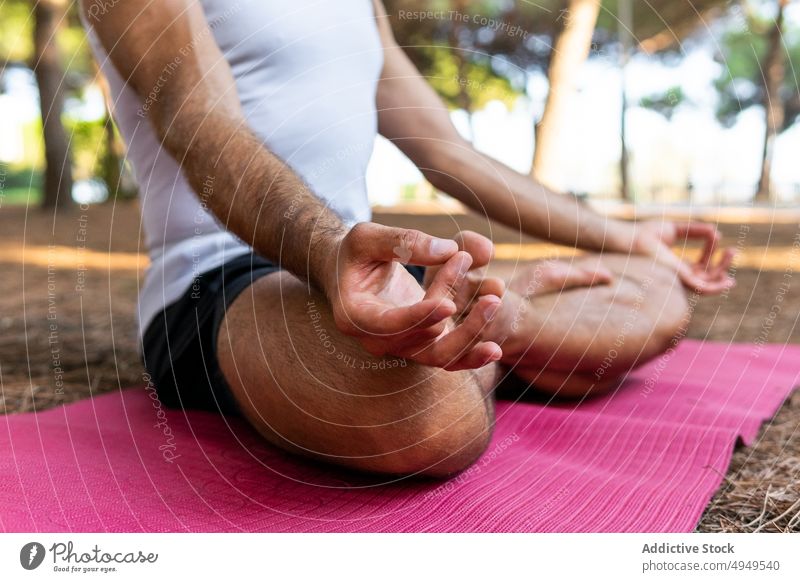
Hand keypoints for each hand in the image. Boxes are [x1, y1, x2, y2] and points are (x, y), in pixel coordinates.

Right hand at [323, 223, 502, 370]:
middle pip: (424, 340)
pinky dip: (472, 356)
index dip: (419, 317)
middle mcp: (378, 341)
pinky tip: (495, 348)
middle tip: (483, 284)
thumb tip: (447, 250)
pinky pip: (449, 359)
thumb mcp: (366, 238)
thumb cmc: (356, 253)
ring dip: (472, 334)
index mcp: (356, 317)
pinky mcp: (422, 346)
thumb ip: (402, 241)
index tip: (448, 304)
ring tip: (496, 304)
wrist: (354, 273)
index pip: (389, 325)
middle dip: (456, 312)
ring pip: (442, 355)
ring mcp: (402, 347)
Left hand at [631, 220, 734, 293]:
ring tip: (732, 252)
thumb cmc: (645, 235)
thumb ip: (694, 230)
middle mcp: (678, 276)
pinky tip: (727, 279)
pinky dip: (717, 286)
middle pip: (707, 277)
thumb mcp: (675, 230)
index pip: (700, 265)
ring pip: (708, 284)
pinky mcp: (679, 279)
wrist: (632, 240)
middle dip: (723, 266)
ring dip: (723, 272)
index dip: (711, 251)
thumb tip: (715, 231)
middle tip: (732, 251)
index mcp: (676, 266)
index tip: (715, 235)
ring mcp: (679, 279)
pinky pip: (702, 289)